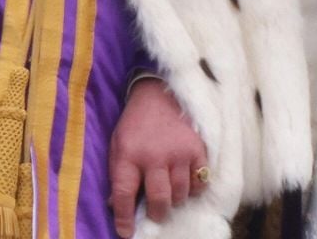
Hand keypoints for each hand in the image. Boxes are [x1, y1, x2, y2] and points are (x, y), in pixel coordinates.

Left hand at [108, 78, 208, 237]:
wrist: (158, 92)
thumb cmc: (135, 124)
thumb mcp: (118, 144)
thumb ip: (117, 174)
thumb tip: (116, 206)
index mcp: (129, 154)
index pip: (124, 195)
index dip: (124, 219)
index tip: (126, 233)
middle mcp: (154, 156)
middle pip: (159, 200)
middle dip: (156, 213)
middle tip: (156, 211)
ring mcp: (177, 152)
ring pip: (180, 194)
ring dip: (175, 199)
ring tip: (170, 189)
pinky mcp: (196, 147)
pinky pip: (200, 181)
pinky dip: (194, 187)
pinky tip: (186, 180)